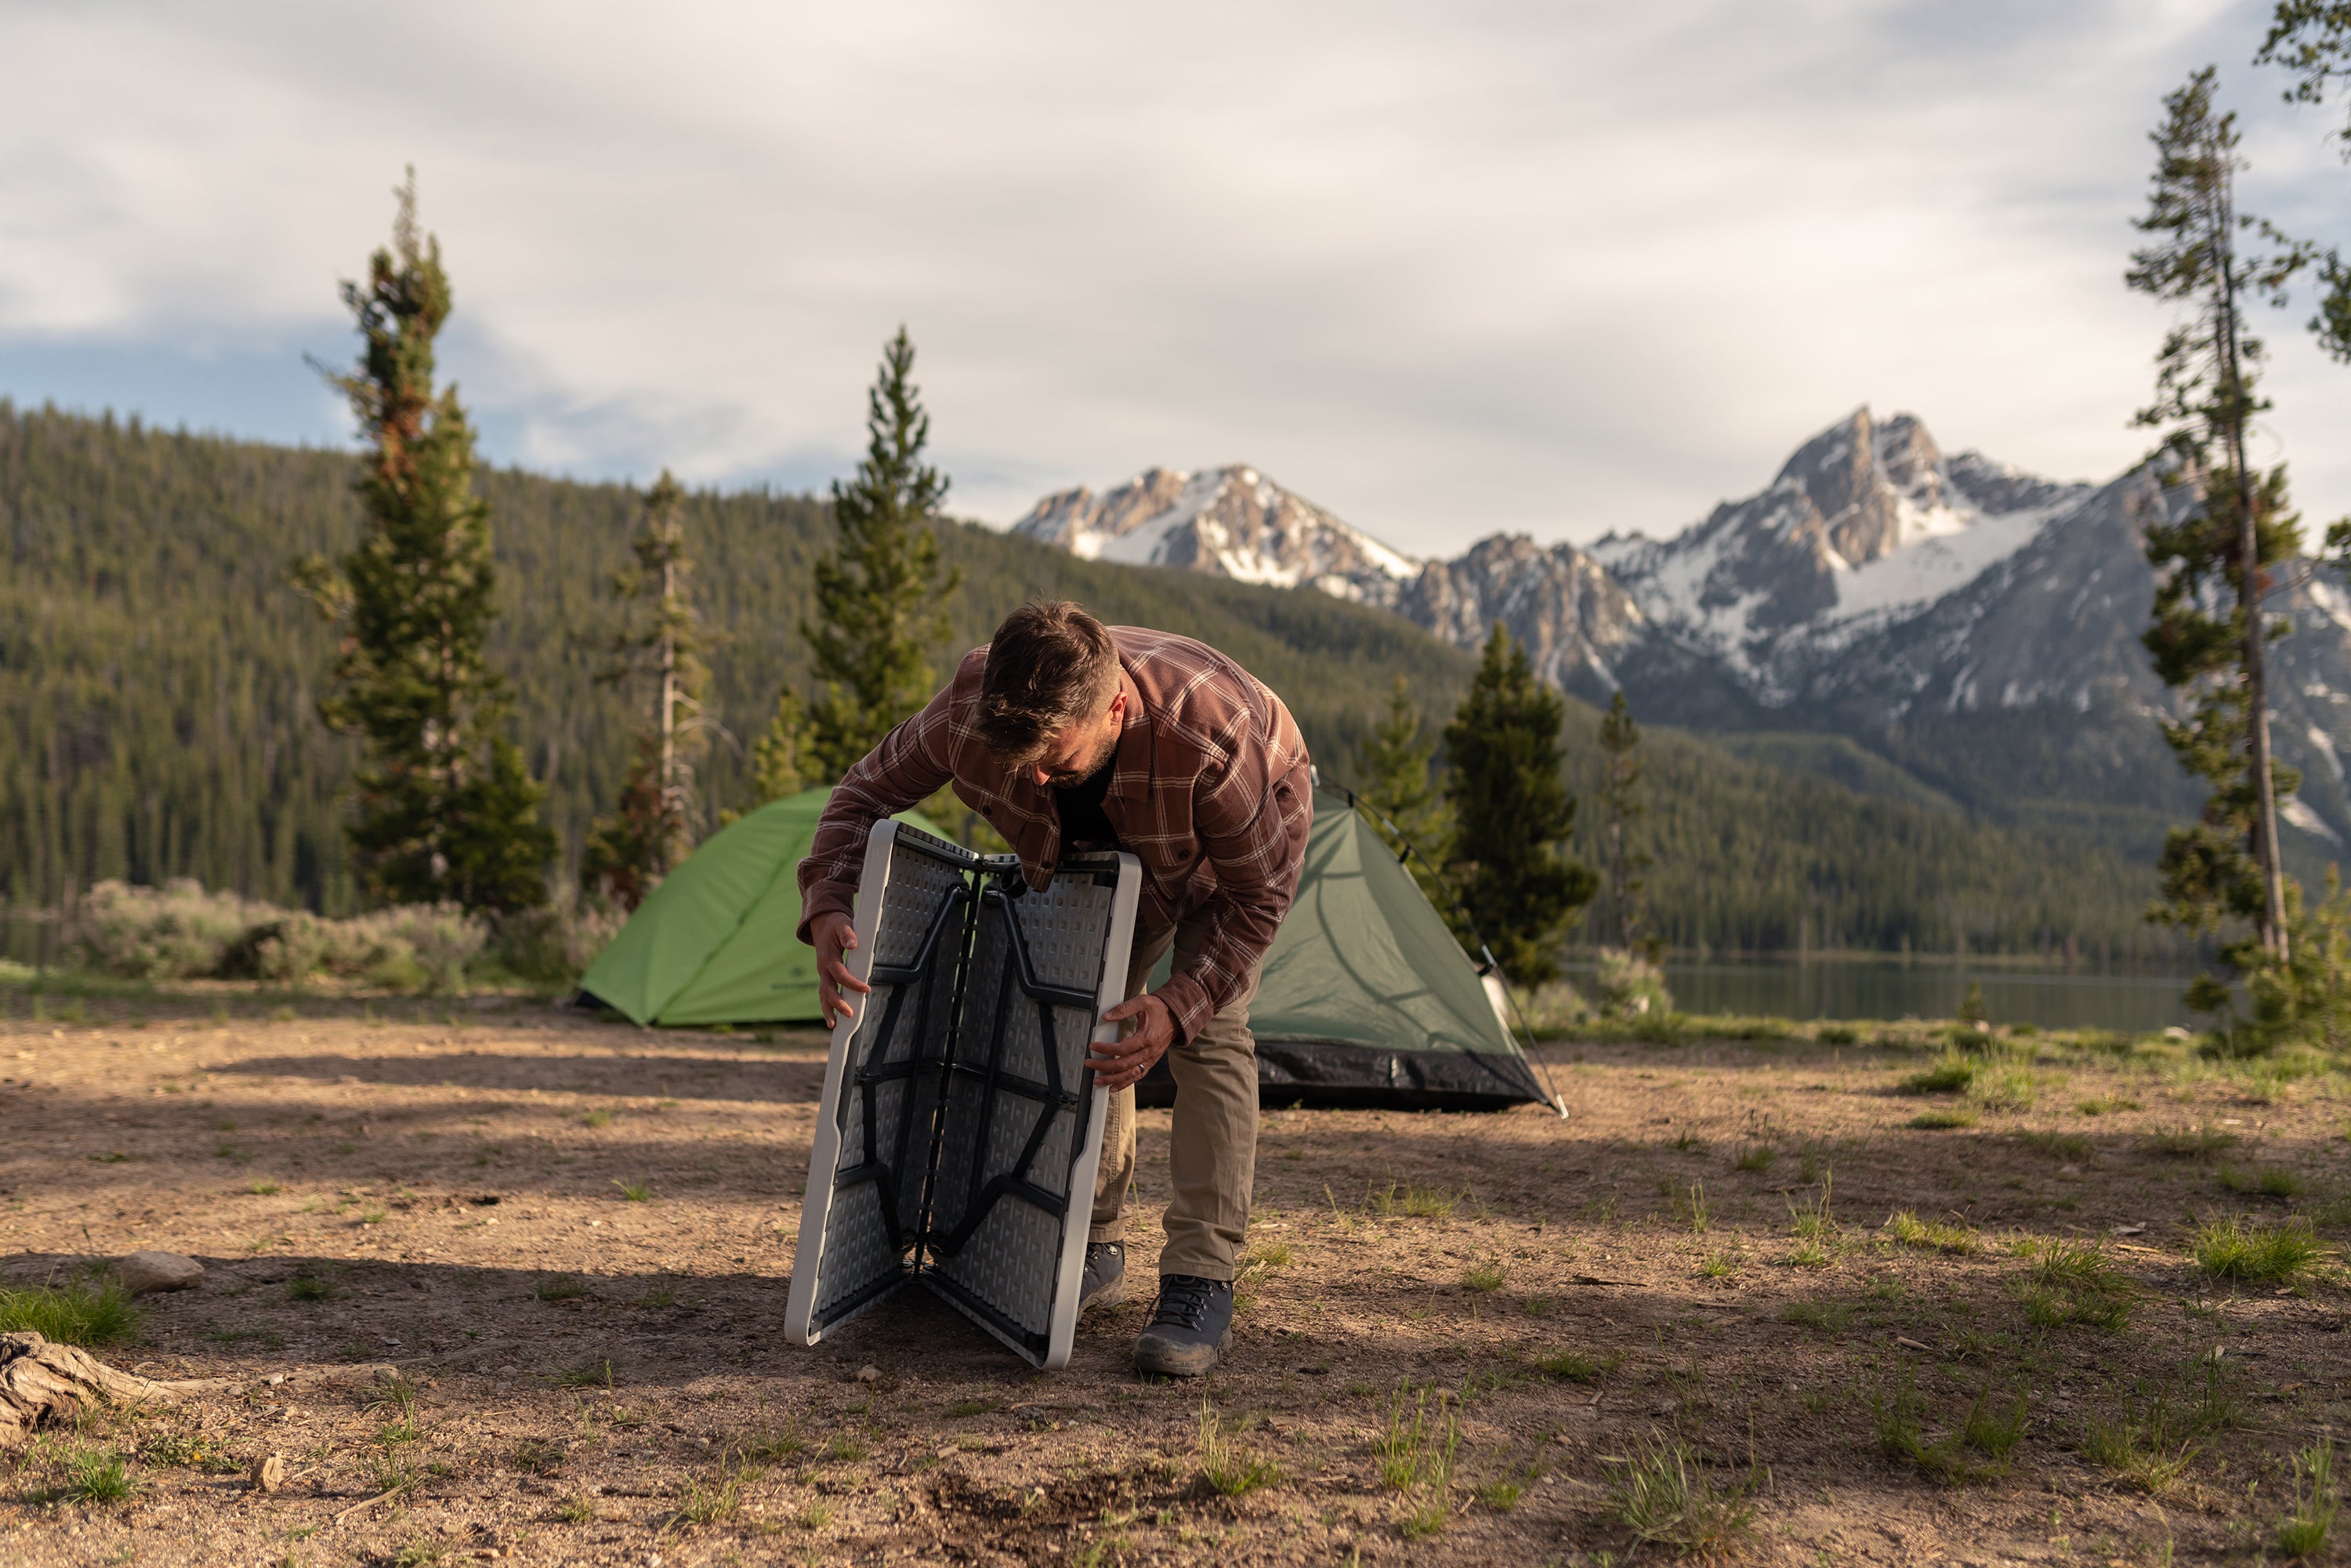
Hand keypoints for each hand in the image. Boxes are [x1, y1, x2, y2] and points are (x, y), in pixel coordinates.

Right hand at [810, 912, 869, 1028]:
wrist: (822, 924)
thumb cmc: (835, 925)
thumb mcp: (842, 924)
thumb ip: (847, 934)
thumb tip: (853, 944)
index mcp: (828, 957)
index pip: (840, 974)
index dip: (852, 983)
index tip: (866, 989)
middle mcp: (823, 969)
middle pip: (828, 990)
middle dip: (838, 1003)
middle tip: (849, 1013)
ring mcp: (823, 974)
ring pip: (823, 995)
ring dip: (828, 1010)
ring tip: (834, 1025)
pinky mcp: (825, 977)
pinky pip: (825, 994)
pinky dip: (827, 1007)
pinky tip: (832, 1020)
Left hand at [1087, 993, 1175, 1091]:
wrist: (1176, 1017)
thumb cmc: (1160, 1010)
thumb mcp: (1142, 1002)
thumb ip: (1123, 1009)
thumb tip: (1106, 1016)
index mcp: (1147, 1037)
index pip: (1123, 1048)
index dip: (1106, 1049)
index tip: (1093, 1046)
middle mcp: (1149, 1052)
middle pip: (1124, 1065)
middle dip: (1104, 1066)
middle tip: (1089, 1063)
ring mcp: (1150, 1059)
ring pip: (1130, 1075)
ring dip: (1112, 1079)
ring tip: (1098, 1080)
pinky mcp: (1150, 1062)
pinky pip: (1137, 1076)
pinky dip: (1125, 1083)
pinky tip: (1113, 1087)